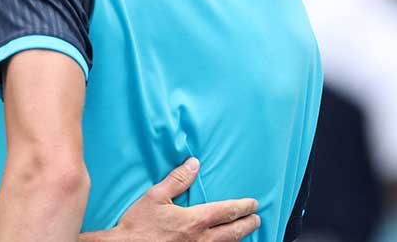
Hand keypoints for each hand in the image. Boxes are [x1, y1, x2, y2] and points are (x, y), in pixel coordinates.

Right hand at [113, 158, 259, 241]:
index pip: (226, 211)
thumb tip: (193, 163)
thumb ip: (177, 179)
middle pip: (233, 232)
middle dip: (247, 224)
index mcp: (194, 220)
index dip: (242, 207)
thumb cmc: (139, 225)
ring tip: (245, 233)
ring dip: (239, 238)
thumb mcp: (155, 196)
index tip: (253, 204)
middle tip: (257, 219)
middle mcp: (201, 239)